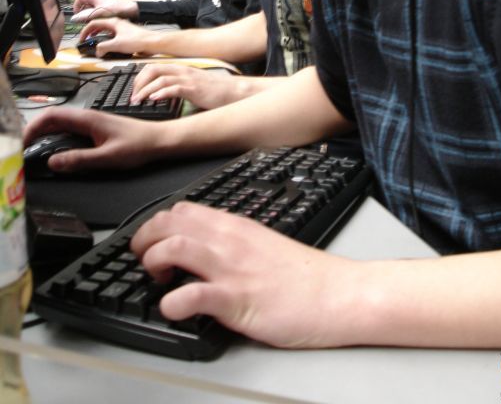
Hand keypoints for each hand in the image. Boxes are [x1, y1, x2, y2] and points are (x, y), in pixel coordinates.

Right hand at [23, 107, 164, 171]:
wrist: (159, 140)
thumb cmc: (138, 146)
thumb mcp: (107, 157)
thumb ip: (79, 160)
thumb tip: (53, 162)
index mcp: (88, 120)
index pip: (52, 116)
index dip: (33, 127)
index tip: (23, 142)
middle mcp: (88, 117)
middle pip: (53, 119)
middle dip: (35, 131)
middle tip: (24, 149)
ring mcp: (92, 122)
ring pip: (62, 124)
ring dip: (46, 134)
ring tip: (34, 150)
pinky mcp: (97, 129)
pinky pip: (71, 129)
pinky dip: (58, 137)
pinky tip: (57, 149)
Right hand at [73, 0, 136, 18]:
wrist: (133, 8)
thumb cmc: (119, 8)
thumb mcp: (99, 12)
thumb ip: (86, 15)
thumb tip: (75, 18)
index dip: (76, 5)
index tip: (76, 13)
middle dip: (81, 3)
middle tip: (80, 12)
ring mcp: (105, 0)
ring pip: (92, 0)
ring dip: (88, 8)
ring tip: (88, 17)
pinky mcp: (111, 4)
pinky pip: (99, 5)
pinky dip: (96, 11)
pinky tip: (98, 19)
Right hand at [79, 18, 152, 55]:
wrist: (152, 43)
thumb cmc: (139, 40)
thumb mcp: (117, 44)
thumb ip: (104, 47)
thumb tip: (97, 51)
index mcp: (114, 22)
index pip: (94, 23)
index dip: (85, 31)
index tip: (82, 39)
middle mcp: (118, 23)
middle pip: (100, 26)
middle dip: (91, 34)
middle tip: (86, 41)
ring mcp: (123, 29)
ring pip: (107, 32)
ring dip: (100, 38)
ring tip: (96, 45)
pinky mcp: (127, 35)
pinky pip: (113, 37)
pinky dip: (108, 41)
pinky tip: (109, 48)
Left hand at [131, 64, 238, 108]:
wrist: (236, 91)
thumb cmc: (218, 91)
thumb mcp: (195, 86)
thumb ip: (181, 87)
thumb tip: (166, 96)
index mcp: (182, 70)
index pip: (155, 66)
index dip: (141, 77)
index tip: (135, 89)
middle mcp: (183, 71)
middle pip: (153, 69)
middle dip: (138, 82)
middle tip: (132, 96)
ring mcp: (188, 79)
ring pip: (160, 78)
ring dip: (145, 90)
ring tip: (137, 100)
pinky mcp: (194, 89)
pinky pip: (173, 88)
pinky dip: (161, 93)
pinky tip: (154, 100)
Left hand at [131, 201, 360, 348]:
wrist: (337, 294)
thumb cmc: (304, 276)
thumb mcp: (263, 246)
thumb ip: (233, 244)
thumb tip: (205, 252)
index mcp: (235, 227)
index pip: (182, 210)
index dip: (157, 225)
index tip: (152, 243)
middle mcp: (229, 242)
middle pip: (169, 222)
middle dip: (144, 239)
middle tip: (144, 260)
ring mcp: (232, 269)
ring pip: (174, 247)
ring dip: (153, 262)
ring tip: (157, 279)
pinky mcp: (238, 300)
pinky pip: (193, 296)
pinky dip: (172, 303)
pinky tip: (174, 309)